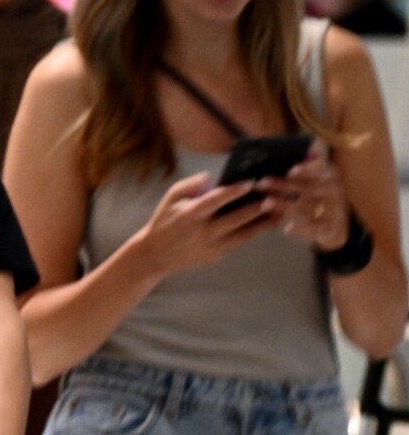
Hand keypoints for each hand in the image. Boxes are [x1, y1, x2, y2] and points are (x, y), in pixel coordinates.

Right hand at [135, 171, 277, 276]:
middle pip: (236, 219)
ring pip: (244, 235)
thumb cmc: (165, 220)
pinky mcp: (216, 256)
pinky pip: (239, 242)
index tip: (251, 182)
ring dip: (264, 223)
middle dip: (256, 208)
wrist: (154, 255)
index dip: (234, 191)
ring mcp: (211, 247)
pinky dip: (254, 232)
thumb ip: (191, 184)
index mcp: (190, 215)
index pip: (215, 201)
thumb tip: (213, 177)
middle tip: (275, 197)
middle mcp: (202, 232)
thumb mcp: (170, 198)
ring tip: (281, 211)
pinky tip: (268, 222)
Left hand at [264, 146, 348, 251]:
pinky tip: (287, 229)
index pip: (320, 167)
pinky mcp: (329, 227)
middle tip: (261, 183)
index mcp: (328, 174)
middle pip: (309, 186)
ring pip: (308, 206)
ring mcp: (333, 209)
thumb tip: (281, 152)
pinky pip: (315, 227)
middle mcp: (333, 189)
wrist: (337, 226)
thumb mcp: (310, 181)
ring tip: (266, 203)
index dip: (307, 169)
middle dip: (284, 185)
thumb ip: (299, 169)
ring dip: (286, 204)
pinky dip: (302, 229)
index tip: (291, 171)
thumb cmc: (316, 198)